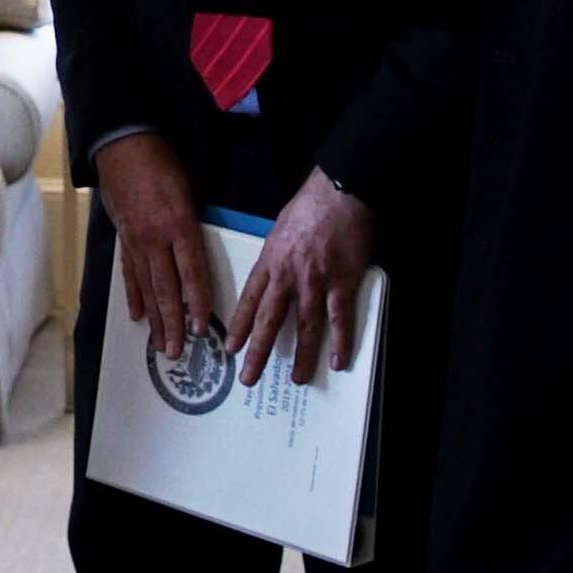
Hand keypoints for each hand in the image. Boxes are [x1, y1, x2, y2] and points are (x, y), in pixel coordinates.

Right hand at [93, 133, 213, 360]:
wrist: (122, 146)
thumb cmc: (162, 162)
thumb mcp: (188, 189)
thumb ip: (194, 223)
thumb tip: (201, 253)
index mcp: (178, 225)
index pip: (191, 272)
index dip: (196, 302)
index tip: (201, 330)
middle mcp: (155, 238)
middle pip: (166, 288)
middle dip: (172, 322)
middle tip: (177, 352)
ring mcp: (135, 240)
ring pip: (146, 287)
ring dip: (153, 318)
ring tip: (159, 345)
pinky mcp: (122, 238)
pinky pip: (129, 273)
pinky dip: (133, 296)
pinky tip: (137, 316)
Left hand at [229, 167, 373, 386]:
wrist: (339, 194)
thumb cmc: (309, 206)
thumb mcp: (278, 230)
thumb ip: (275, 256)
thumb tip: (273, 275)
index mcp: (269, 261)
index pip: (248, 301)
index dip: (239, 327)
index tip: (230, 349)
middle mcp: (288, 276)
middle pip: (269, 321)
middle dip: (257, 352)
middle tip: (248, 378)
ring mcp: (316, 282)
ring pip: (305, 327)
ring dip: (301, 356)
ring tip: (295, 379)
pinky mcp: (342, 283)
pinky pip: (340, 319)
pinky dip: (340, 343)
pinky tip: (337, 362)